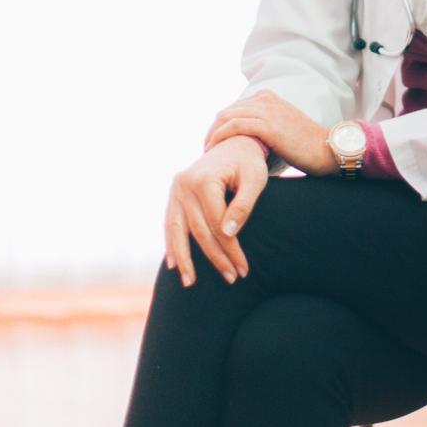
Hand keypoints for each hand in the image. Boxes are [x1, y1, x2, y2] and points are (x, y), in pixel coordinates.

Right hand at [165, 136, 268, 287]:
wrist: (234, 143)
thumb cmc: (249, 163)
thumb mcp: (255, 180)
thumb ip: (243, 205)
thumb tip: (228, 233)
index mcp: (204, 180)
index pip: (217, 224)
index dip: (231, 249)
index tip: (244, 268)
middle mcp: (184, 184)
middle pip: (199, 230)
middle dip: (216, 257)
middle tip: (231, 278)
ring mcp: (176, 189)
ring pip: (178, 230)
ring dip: (185, 258)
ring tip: (190, 283)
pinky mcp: (174, 193)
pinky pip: (170, 223)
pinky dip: (172, 244)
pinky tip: (174, 264)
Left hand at [204, 91, 336, 176]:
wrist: (327, 148)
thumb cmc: (305, 145)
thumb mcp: (281, 128)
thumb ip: (264, 127)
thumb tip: (245, 140)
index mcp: (268, 97)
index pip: (233, 108)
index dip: (220, 125)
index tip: (213, 142)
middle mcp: (266, 99)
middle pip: (226, 111)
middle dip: (212, 129)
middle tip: (206, 148)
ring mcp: (267, 110)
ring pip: (227, 117)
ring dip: (212, 134)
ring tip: (207, 151)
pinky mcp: (268, 125)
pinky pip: (235, 126)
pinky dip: (220, 136)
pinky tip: (214, 149)